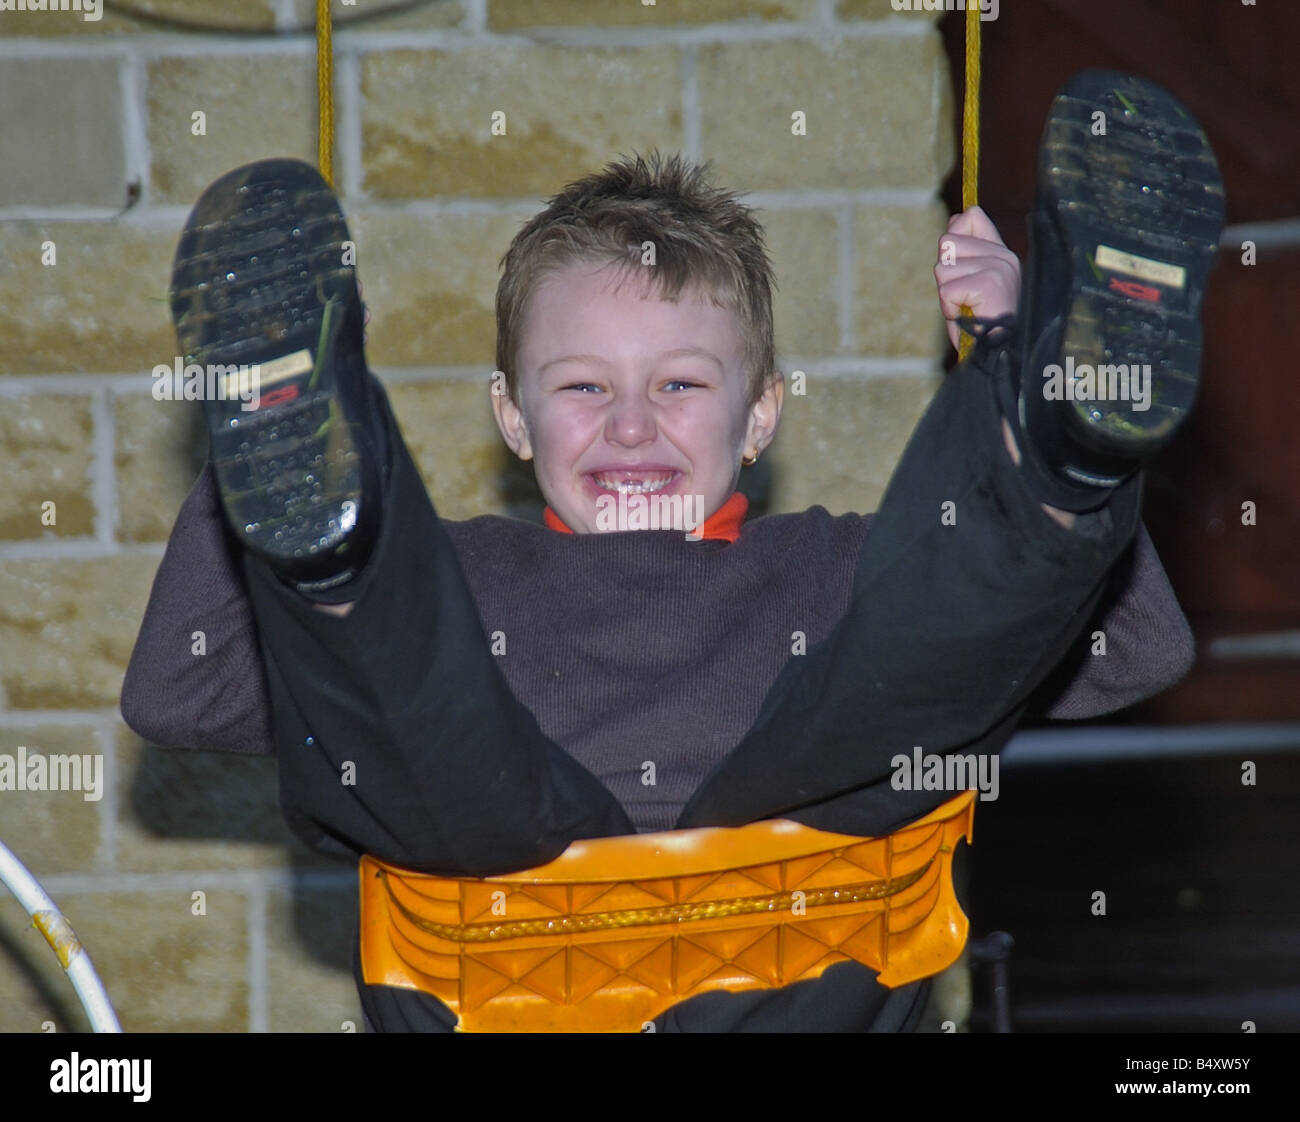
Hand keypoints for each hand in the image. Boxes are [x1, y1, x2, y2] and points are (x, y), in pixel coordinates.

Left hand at [934, 206, 1020, 351]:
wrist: (1001, 355)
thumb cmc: (983, 325)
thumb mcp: (971, 283)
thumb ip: (963, 254)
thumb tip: (953, 220)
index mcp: (1001, 253)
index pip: (972, 217)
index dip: (955, 234)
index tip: (959, 263)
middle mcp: (1003, 255)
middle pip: (947, 242)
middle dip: (945, 274)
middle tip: (963, 297)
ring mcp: (998, 267)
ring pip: (942, 268)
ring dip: (946, 295)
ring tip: (967, 308)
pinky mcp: (988, 282)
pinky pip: (946, 290)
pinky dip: (949, 308)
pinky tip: (969, 315)